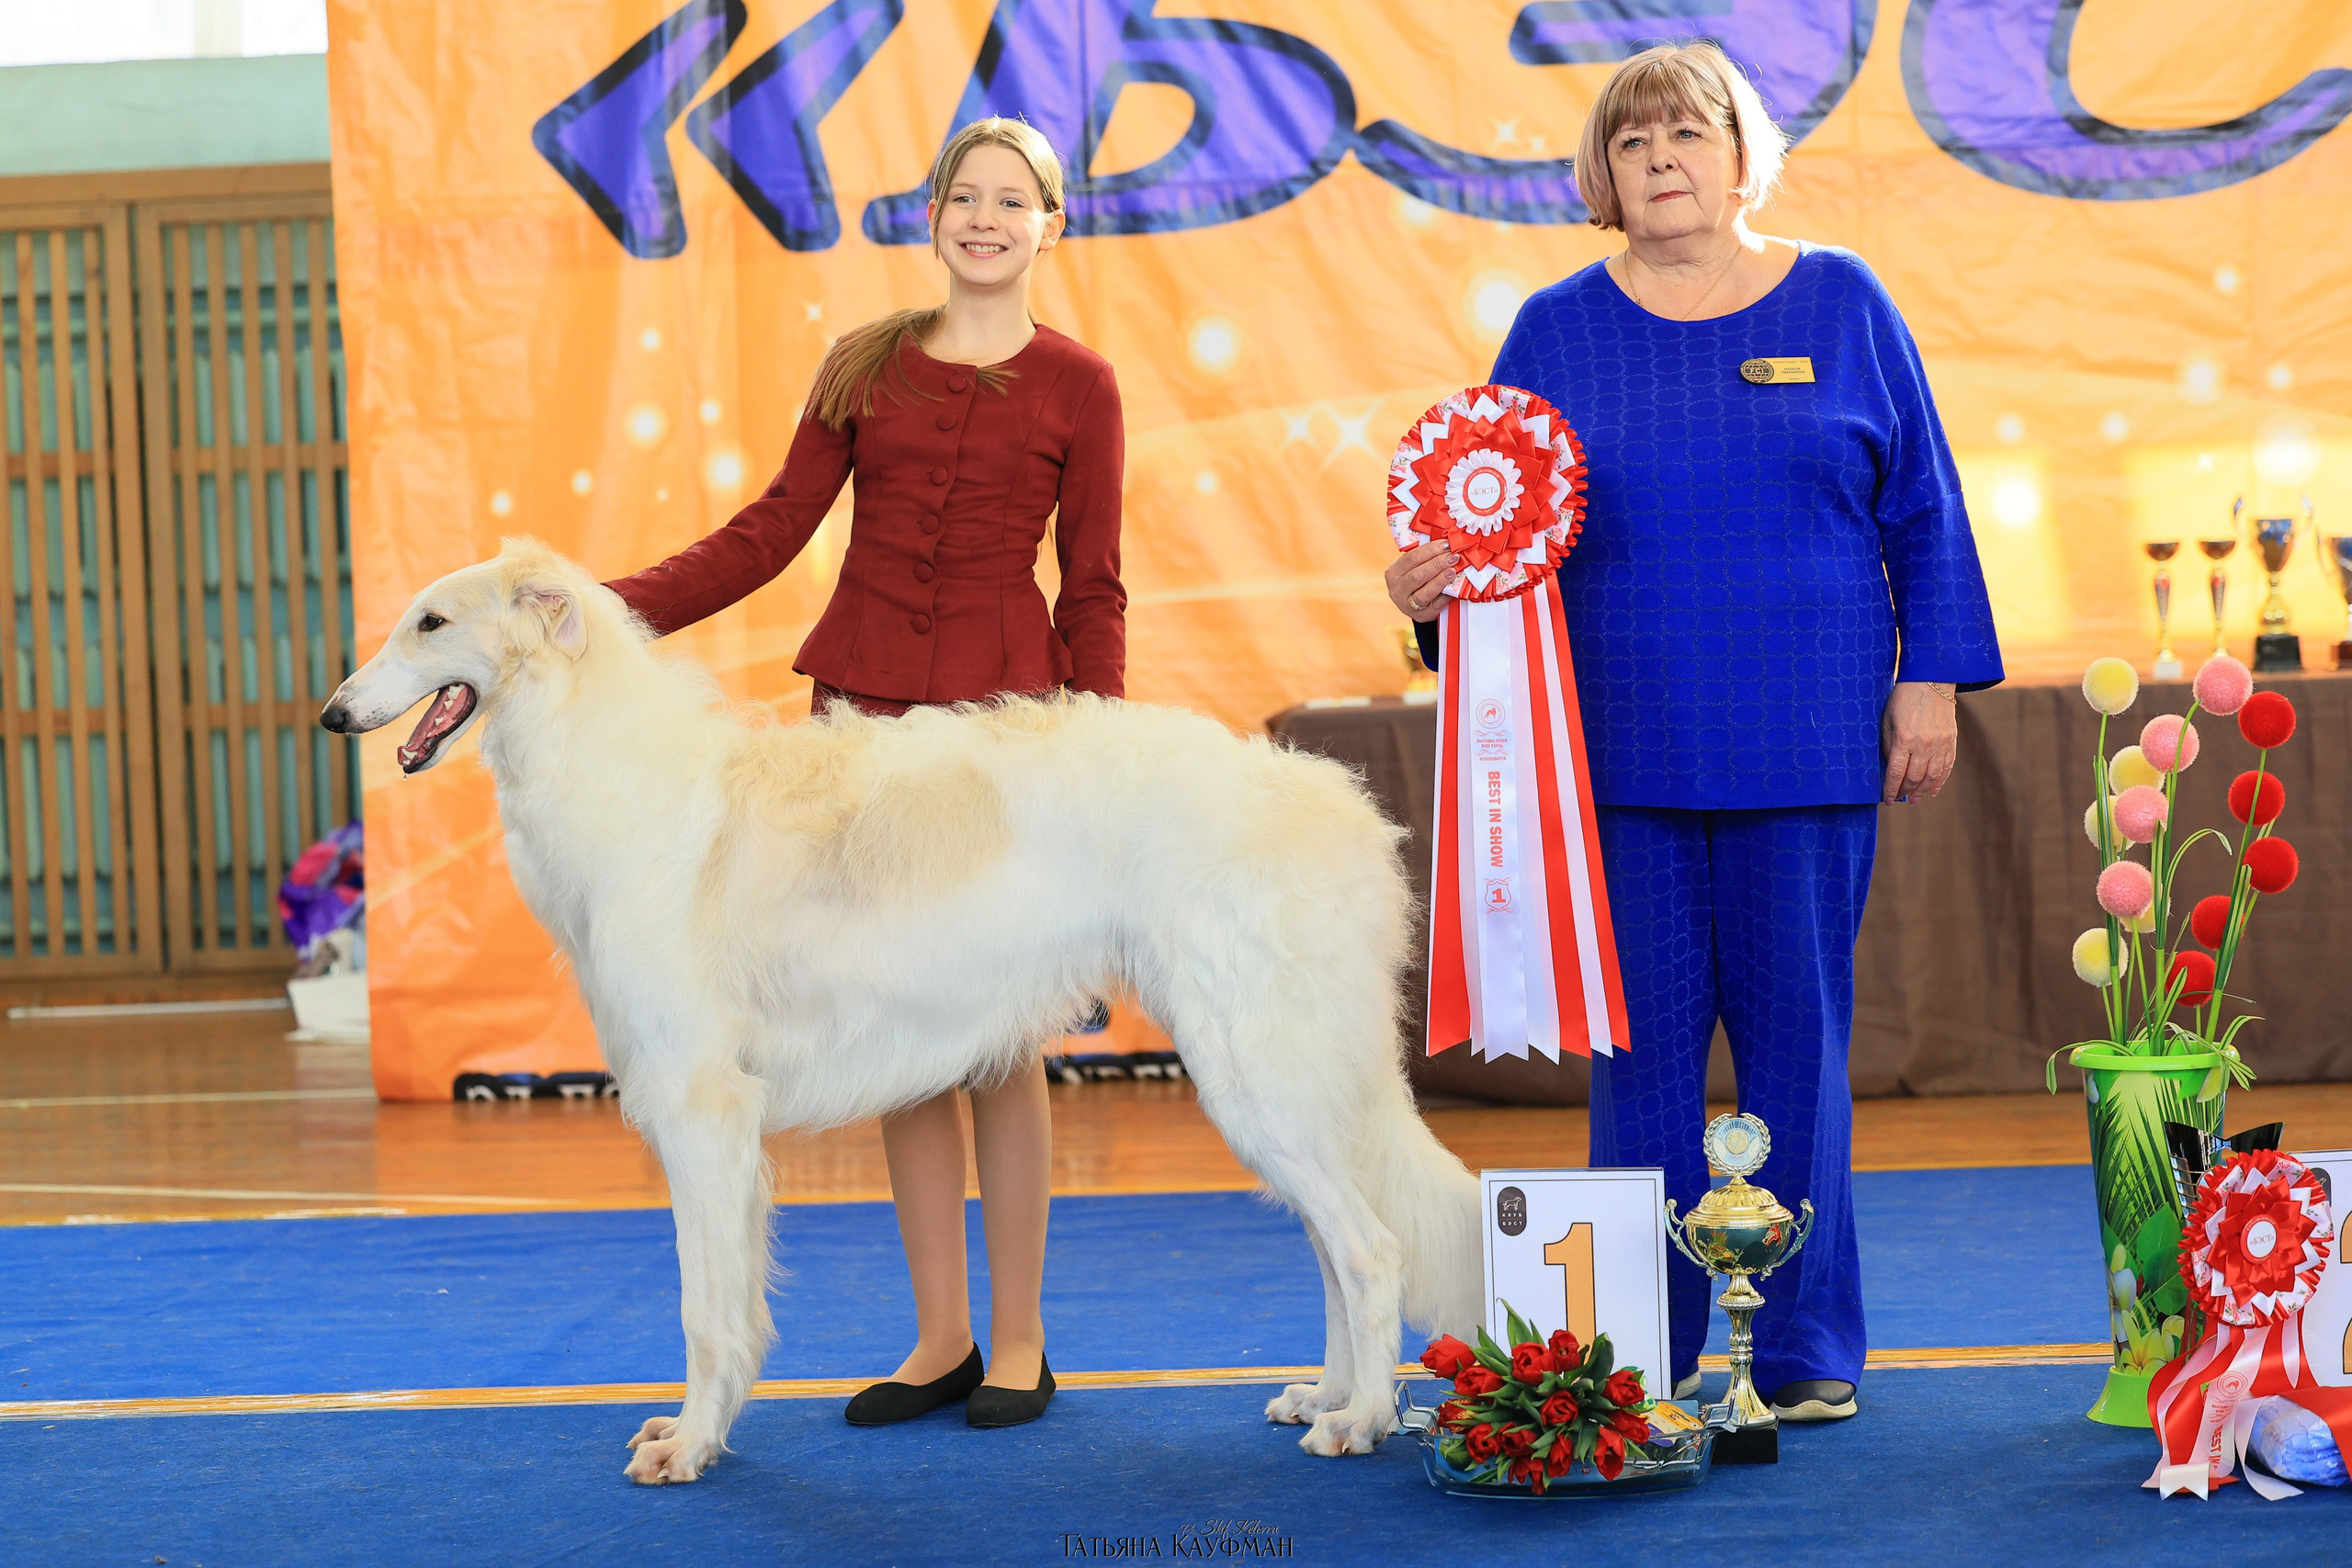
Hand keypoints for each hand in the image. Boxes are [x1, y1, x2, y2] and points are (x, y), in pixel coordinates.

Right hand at [1386, 541, 1457, 621]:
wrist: (1414, 604)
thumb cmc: (1417, 579)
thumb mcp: (1413, 567)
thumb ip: (1425, 557)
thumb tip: (1446, 544)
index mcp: (1393, 573)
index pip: (1411, 558)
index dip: (1430, 550)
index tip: (1446, 544)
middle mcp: (1397, 590)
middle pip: (1417, 575)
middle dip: (1437, 564)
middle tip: (1453, 557)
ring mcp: (1407, 605)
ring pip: (1424, 593)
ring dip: (1440, 580)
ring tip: (1453, 571)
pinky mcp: (1420, 616)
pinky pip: (1434, 606)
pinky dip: (1444, 597)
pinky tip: (1453, 589)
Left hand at [1881, 682, 1956, 801]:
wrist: (1930, 681)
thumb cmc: (1902, 700)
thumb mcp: (1887, 721)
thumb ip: (1889, 746)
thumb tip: (1890, 769)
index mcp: (1904, 739)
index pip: (1896, 773)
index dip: (1891, 789)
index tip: (1887, 799)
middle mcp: (1924, 744)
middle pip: (1914, 777)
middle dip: (1905, 792)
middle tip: (1899, 799)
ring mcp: (1940, 743)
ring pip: (1932, 776)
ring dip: (1922, 791)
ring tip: (1914, 800)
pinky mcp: (1952, 740)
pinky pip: (1947, 766)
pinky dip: (1941, 781)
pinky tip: (1933, 790)